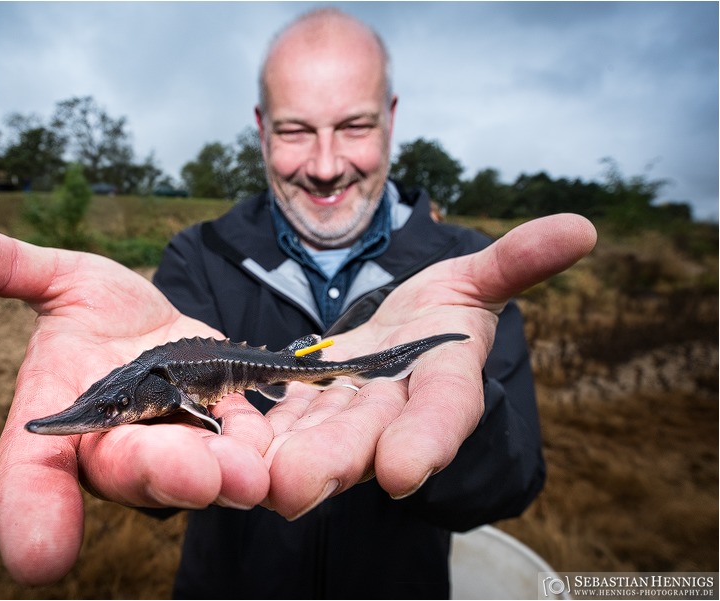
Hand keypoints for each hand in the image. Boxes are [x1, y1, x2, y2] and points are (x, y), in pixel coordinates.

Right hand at [0, 226, 273, 584]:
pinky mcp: (234, 434)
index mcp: (65, 420)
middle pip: (132, 471)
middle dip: (160, 474)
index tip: (39, 558)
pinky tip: (283, 462)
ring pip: (198, 471)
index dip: (32, 514)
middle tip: (192, 476)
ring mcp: (181, 446)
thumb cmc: (100, 314)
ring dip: (221, 477)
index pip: (35, 472)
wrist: (164, 328)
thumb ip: (2, 266)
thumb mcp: (59, 280)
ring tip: (249, 474)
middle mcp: (119, 447)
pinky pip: (250, 450)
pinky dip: (265, 456)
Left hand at [256, 214, 596, 517]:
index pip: (443, 413)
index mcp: (444, 383)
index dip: (427, 440)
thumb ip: (517, 261)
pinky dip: (258, 428)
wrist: (402, 331)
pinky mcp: (307, 402)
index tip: (403, 471)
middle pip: (367, 437)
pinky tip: (227, 439)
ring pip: (316, 435)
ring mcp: (346, 410)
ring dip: (286, 456)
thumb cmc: (445, 308)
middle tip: (296, 486)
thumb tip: (580, 228)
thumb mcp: (478, 279)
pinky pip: (282, 416)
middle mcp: (394, 409)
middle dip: (334, 460)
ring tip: (251, 474)